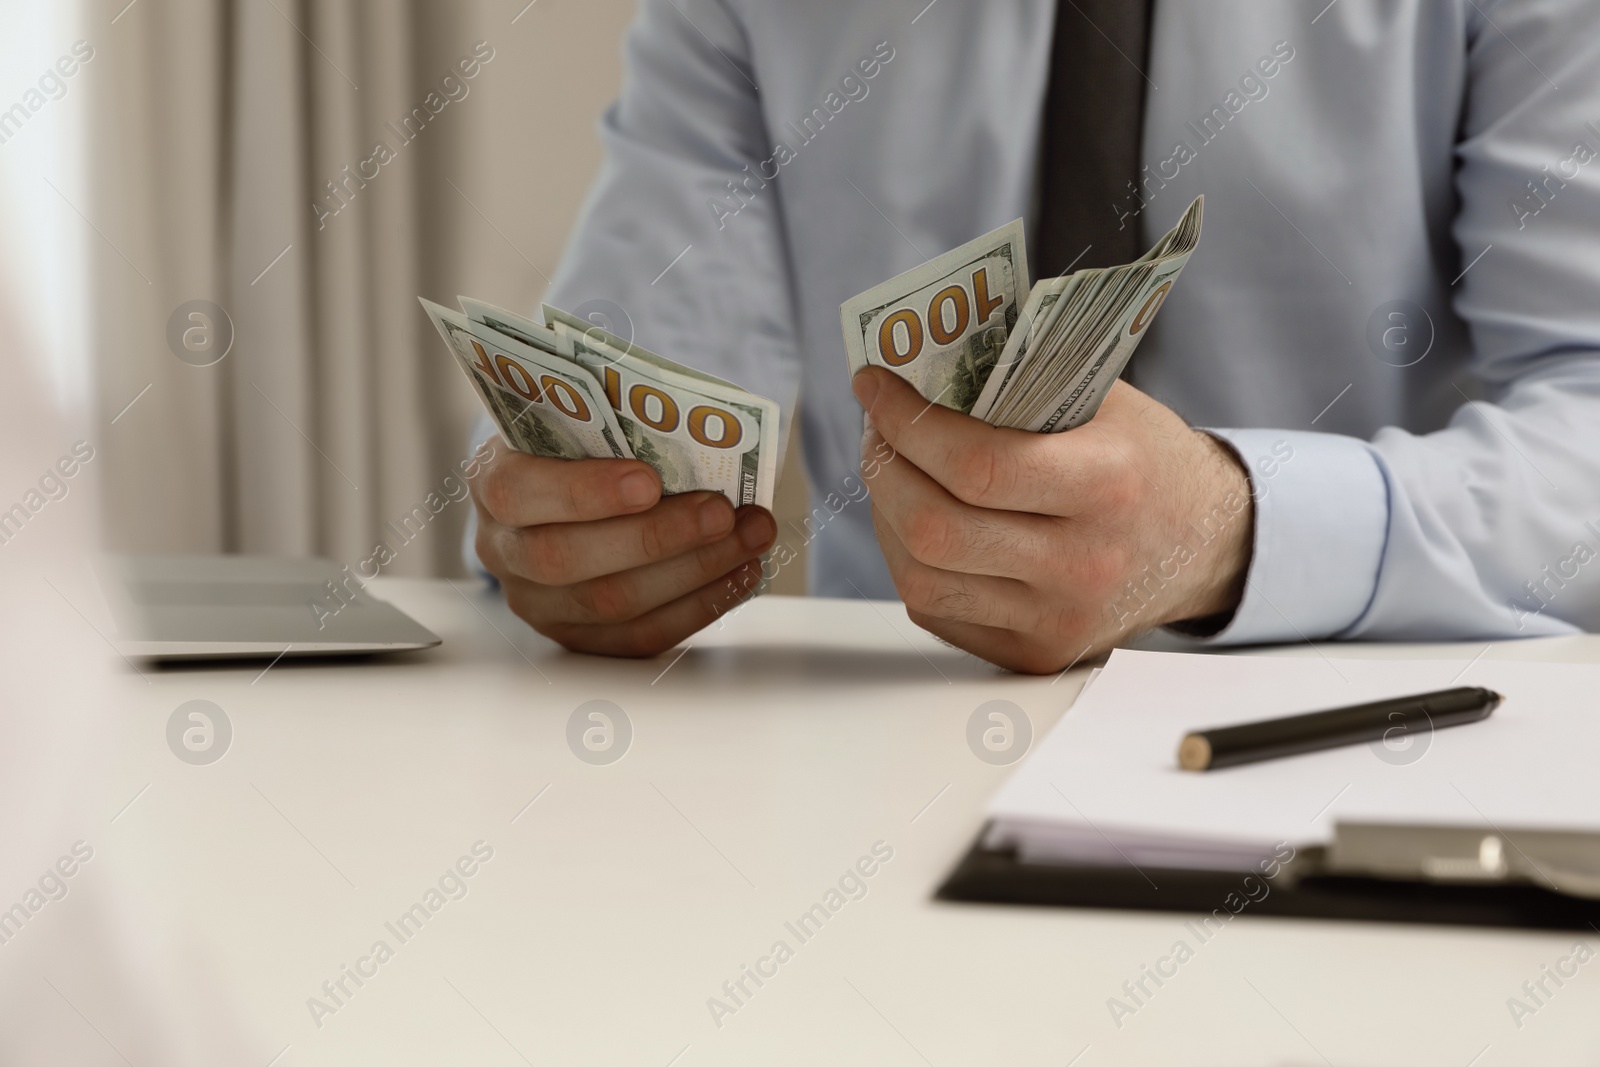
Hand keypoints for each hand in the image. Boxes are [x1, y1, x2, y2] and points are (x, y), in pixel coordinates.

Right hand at [471, 438, 776, 656]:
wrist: (563, 490)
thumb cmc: (580, 443)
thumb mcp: (577, 416)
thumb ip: (611, 420)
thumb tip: (690, 424)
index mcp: (492, 481)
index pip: (519, 492)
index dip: (584, 492)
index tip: (649, 480)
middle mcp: (503, 549)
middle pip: (567, 559)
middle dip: (655, 537)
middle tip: (721, 512)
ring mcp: (538, 602)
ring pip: (611, 604)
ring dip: (693, 570)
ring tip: (749, 536)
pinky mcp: (580, 637)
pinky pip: (640, 636)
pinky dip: (699, 605)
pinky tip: (739, 573)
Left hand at [852, 367, 1253, 673]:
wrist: (1205, 545)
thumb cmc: (1144, 460)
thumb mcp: (1104, 400)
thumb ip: (1020, 381)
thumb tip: (917, 361)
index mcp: (1108, 484)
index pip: (976, 465)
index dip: (906, 424)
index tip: (873, 386)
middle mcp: (1083, 563)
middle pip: (936, 529)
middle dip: (884, 470)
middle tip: (876, 431)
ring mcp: (1057, 619)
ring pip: (923, 578)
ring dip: (886, 517)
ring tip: (892, 473)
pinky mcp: (1034, 653)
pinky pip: (937, 610)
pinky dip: (911, 560)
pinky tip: (917, 521)